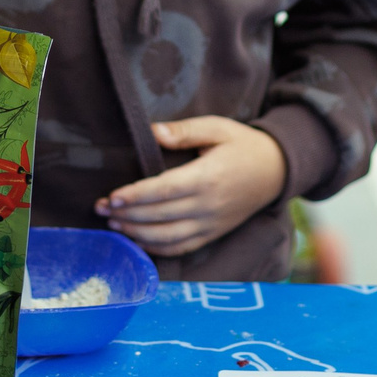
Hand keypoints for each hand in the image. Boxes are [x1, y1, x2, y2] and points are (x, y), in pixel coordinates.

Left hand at [96, 117, 287, 256]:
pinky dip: (157, 249)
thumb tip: (153, 131)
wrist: (277, 170)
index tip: (111, 197)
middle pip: (160, 216)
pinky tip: (137, 241)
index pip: (164, 191)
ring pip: (168, 237)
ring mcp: (211, 224)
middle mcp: (209, 206)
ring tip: (113, 225)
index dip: (136, 196)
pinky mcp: (213, 234)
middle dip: (127, 215)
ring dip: (137, 234)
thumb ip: (185, 130)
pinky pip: (182, 248)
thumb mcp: (217, 128)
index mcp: (208, 177)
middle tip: (99, 209)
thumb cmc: (243, 145)